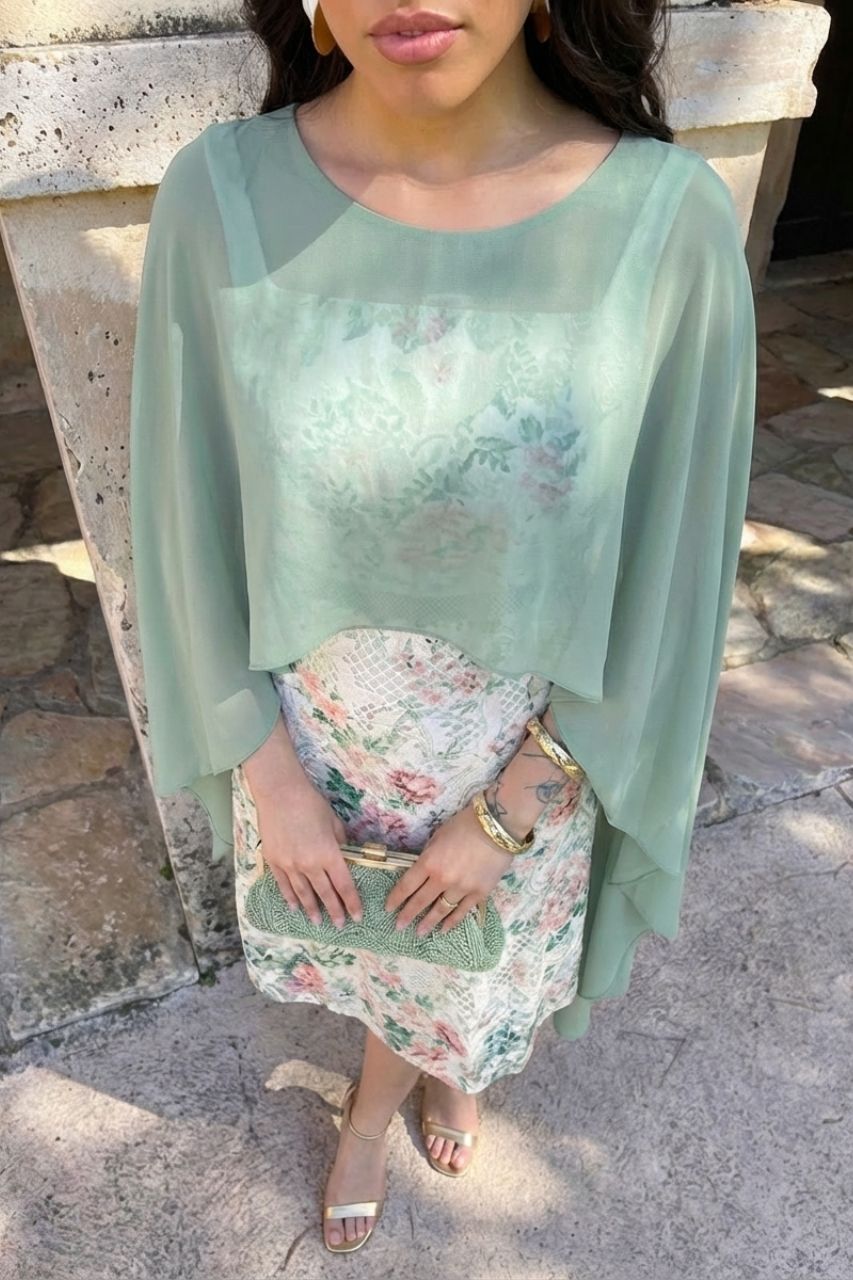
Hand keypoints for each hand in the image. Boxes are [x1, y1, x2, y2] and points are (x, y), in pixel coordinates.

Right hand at [250, 771, 363, 929]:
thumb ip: (340, 843)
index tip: (357, 916)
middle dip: (334, 911)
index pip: (344, 885)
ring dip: (312, 909)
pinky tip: (294, 907)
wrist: (279, 793)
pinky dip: (290, 897)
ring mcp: (289, 864)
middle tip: (339, 925)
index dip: (351, 902)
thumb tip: (343, 856)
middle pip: (325, 893)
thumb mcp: (334, 822)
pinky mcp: (274, 861)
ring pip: (303, 893)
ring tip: (318, 922)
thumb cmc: (310, 803)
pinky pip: (283, 885)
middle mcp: (309, 864)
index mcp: (329, 854)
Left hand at [384, 802, 516, 935]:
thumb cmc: (464, 826)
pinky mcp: (479, 894)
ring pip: (440, 911)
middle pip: (420, 902)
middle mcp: (442, 879)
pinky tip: (444, 929)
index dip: (396, 898)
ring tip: (419, 933)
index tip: (389, 908)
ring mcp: (461, 889)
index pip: (407, 885)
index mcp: (429, 862)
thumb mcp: (438, 836)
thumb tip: (423, 869)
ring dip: (428, 923)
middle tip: (398, 926)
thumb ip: (429, 855)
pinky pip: (462, 912)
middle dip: (407, 915)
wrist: (497, 828)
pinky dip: (452, 922)